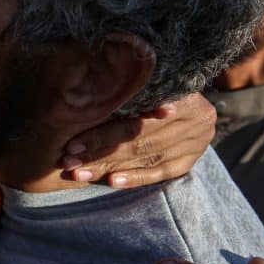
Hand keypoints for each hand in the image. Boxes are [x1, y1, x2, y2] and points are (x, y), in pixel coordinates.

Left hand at [58, 92, 213, 187]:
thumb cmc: (158, 85)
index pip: (136, 120)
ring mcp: (194, 145)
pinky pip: (158, 173)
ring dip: (108, 167)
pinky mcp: (187, 162)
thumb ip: (130, 90)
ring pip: (143, 158)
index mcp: (184, 96)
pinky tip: (111, 182)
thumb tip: (89, 96)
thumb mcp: (150, 81)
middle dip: (99, 151)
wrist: (193, 105)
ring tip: (78, 172)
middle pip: (137, 140)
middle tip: (68, 160)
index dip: (103, 132)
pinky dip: (134, 177)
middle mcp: (195, 122)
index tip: (72, 142)